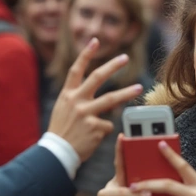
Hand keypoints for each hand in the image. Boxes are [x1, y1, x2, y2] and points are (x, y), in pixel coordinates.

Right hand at [47, 38, 143, 161]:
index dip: (86, 54)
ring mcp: (86, 114)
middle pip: (97, 78)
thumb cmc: (62, 132)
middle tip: (125, 58)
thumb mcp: (63, 110)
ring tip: (139, 87)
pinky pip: (108, 125)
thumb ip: (77, 99)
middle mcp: (76, 101)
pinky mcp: (94, 127)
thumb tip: (96, 93)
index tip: (95, 41)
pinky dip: (104, 131)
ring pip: (111, 99)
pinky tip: (94, 138)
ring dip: (126, 93)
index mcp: (67, 95)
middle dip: (112, 66)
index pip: (76, 70)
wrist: (56, 154)